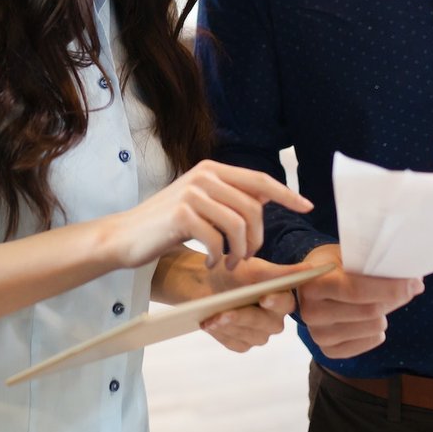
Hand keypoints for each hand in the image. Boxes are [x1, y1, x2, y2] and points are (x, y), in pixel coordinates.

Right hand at [104, 160, 311, 271]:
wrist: (125, 236)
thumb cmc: (166, 224)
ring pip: (239, 225)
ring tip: (227, 262)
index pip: (259, 180)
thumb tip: (266, 199)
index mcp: (212, 169)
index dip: (286, 194)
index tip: (307, 207)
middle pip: (253, 208)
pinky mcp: (182, 213)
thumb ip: (228, 197)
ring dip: (239, 251)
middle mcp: (204, 175)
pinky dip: (218, 256)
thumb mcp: (200, 202)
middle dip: (256, 238)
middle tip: (244, 257)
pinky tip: (210, 262)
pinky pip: (217, 239)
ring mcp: (192, 192)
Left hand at [199, 256, 316, 352]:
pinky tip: (209, 324)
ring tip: (211, 318)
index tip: (264, 297)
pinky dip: (222, 334)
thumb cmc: (230, 272)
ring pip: (250, 336)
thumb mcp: (252, 268)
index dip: (276, 301)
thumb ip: (280, 272)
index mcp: (281, 298)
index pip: (286, 303)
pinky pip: (236, 344)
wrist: (202, 284)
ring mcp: (259, 334)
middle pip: (266, 324)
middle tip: (224, 312)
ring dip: (229, 326)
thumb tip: (311, 267)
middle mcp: (274, 320)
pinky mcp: (242, 344)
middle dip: (243, 317)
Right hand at [294, 244, 422, 358]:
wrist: (311, 283)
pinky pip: (369, 343)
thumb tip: (414, 281)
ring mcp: (318, 334)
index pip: (356, 290)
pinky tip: (367, 319)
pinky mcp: (328, 350)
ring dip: (384, 314)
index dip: (389, 288)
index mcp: (313, 283)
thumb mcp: (346, 255)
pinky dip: (376, 331)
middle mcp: (310, 312)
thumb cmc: (334, 265)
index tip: (413, 282)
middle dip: (394, 298)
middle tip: (405, 288)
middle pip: (370, 311)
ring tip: (376, 301)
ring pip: (373, 327)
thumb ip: (373, 265)